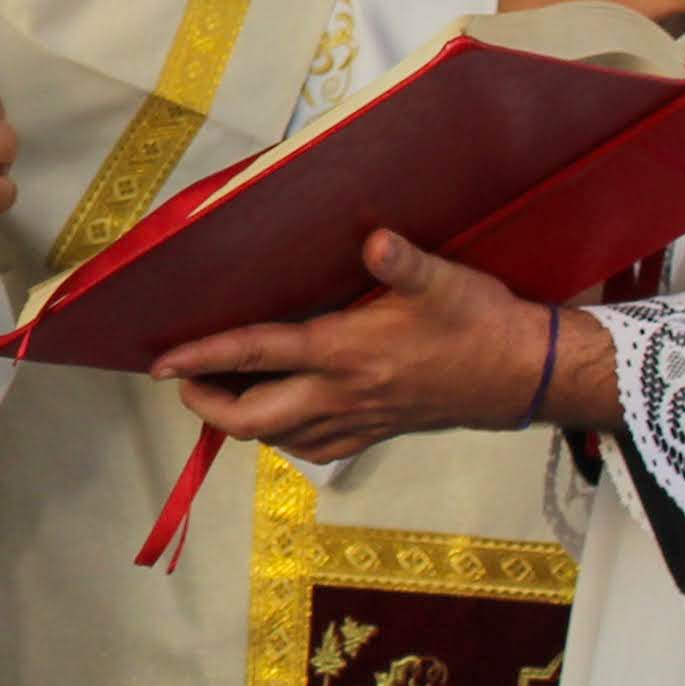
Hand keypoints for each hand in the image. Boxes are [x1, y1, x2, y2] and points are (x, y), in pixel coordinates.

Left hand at [154, 229, 619, 455]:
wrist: (524, 376)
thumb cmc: (480, 323)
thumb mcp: (444, 281)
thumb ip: (403, 261)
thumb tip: (374, 239)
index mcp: (346, 353)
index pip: (257, 355)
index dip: (203, 358)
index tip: (160, 363)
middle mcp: (342, 395)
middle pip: (251, 419)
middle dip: (207, 404)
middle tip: (184, 379)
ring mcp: (357, 421)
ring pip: (277, 438)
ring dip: (241, 419)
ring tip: (220, 390)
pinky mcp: (373, 433)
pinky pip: (311, 447)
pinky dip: (282, 434)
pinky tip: (281, 411)